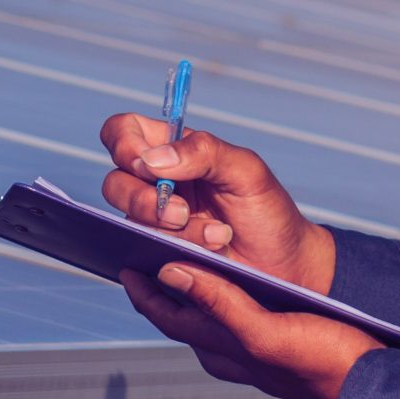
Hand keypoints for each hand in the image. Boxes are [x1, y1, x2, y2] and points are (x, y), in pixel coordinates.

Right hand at [98, 113, 334, 292]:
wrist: (284, 267)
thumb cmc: (268, 212)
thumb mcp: (247, 170)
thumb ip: (204, 151)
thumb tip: (152, 159)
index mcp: (173, 151)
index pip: (123, 132)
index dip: (123, 144)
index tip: (147, 165)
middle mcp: (156, 185)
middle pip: (115, 182)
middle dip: (144, 200)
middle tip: (184, 212)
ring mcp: (154, 223)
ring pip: (130, 223)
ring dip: (172, 231)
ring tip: (217, 237)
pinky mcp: (157, 256)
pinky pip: (143, 255)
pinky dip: (175, 254)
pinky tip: (208, 256)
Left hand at [120, 262, 380, 398]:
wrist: (372, 384)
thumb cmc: (323, 360)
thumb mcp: (264, 331)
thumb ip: (217, 302)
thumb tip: (169, 272)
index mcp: (219, 349)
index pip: (165, 313)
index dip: (142, 288)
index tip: (121, 257)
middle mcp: (227, 351)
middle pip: (180, 312)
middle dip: (159, 284)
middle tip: (142, 246)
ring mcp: (249, 348)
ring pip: (205, 312)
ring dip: (189, 284)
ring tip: (178, 251)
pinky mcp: (272, 341)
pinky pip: (232, 312)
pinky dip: (219, 290)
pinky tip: (228, 273)